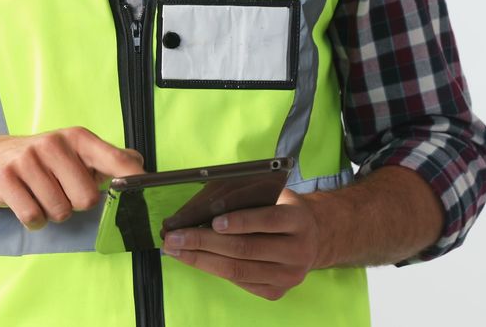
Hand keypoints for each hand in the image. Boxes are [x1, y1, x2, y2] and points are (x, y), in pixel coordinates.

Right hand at [0, 126, 144, 230]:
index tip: (146, 190)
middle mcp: (54, 144)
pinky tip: (28, 202)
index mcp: (78, 138)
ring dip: (54, 212)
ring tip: (42, 194)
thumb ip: (109, 159)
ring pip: (60, 211)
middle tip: (62, 190)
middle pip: (87, 199)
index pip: (115, 159)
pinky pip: (34, 217)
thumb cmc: (44, 160)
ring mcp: (27, 160)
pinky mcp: (6, 179)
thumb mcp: (77, 152)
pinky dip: (34, 219)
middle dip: (76, 203)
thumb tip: (138, 164)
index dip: (132, 178)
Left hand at [161, 188, 318, 300]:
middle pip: (246, 248)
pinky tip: (195, 259)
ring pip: (238, 270)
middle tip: (174, 237)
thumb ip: (243, 196)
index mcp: (298, 219)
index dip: (240, 221)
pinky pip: (240, 282)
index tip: (213, 221)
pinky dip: (214, 270)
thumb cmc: (280, 209)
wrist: (311, 238)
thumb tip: (199, 206)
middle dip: (203, 242)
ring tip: (175, 251)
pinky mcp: (277, 292)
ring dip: (201, 260)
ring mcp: (289, 275)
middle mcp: (298, 250)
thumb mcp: (271, 194)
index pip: (268, 220)